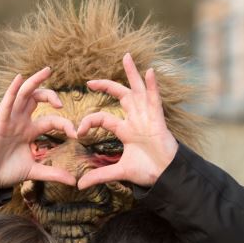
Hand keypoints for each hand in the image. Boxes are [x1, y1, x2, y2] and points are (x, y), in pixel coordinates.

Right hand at [0, 67, 77, 190]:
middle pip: (37, 98)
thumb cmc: (6, 171)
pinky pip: (7, 102)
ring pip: (24, 94)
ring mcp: (10, 119)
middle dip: (51, 96)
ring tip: (47, 71)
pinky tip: (19, 78)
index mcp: (30, 131)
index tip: (76, 134)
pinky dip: (13, 89)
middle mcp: (21, 121)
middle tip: (61, 105)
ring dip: (35, 81)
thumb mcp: (34, 171)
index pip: (51, 120)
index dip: (65, 124)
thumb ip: (53, 173)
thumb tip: (74, 182)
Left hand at [76, 53, 178, 188]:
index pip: (103, 117)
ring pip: (138, 90)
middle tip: (90, 81)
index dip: (88, 121)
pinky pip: (155, 99)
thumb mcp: (119, 171)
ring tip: (126, 57)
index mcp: (126, 130)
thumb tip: (79, 185)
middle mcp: (136, 119)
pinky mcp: (158, 120)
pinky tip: (150, 72)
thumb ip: (99, 175)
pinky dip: (153, 86)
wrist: (165, 176)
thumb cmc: (147, 171)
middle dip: (107, 86)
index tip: (78, 132)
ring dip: (132, 74)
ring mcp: (147, 117)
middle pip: (121, 96)